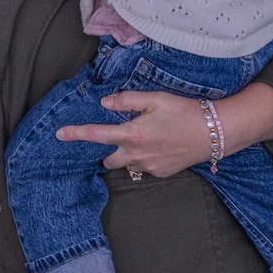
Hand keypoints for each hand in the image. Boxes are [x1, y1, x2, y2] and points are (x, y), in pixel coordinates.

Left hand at [57, 89, 212, 178]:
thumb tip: (105, 102)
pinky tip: (160, 147)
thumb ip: (127, 100)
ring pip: (128, 164)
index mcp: (132, 134)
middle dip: (108, 151)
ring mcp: (150, 167)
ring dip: (128, 155)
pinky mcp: (162, 173)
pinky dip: (146, 159)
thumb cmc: (184, 111)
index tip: (59, 134)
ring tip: (145, 140)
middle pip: (108, 159)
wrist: (214, 133)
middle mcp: (137, 155)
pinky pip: (145, 168)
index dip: (76, 134)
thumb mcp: (155, 99)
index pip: (96, 135)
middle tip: (120, 137)